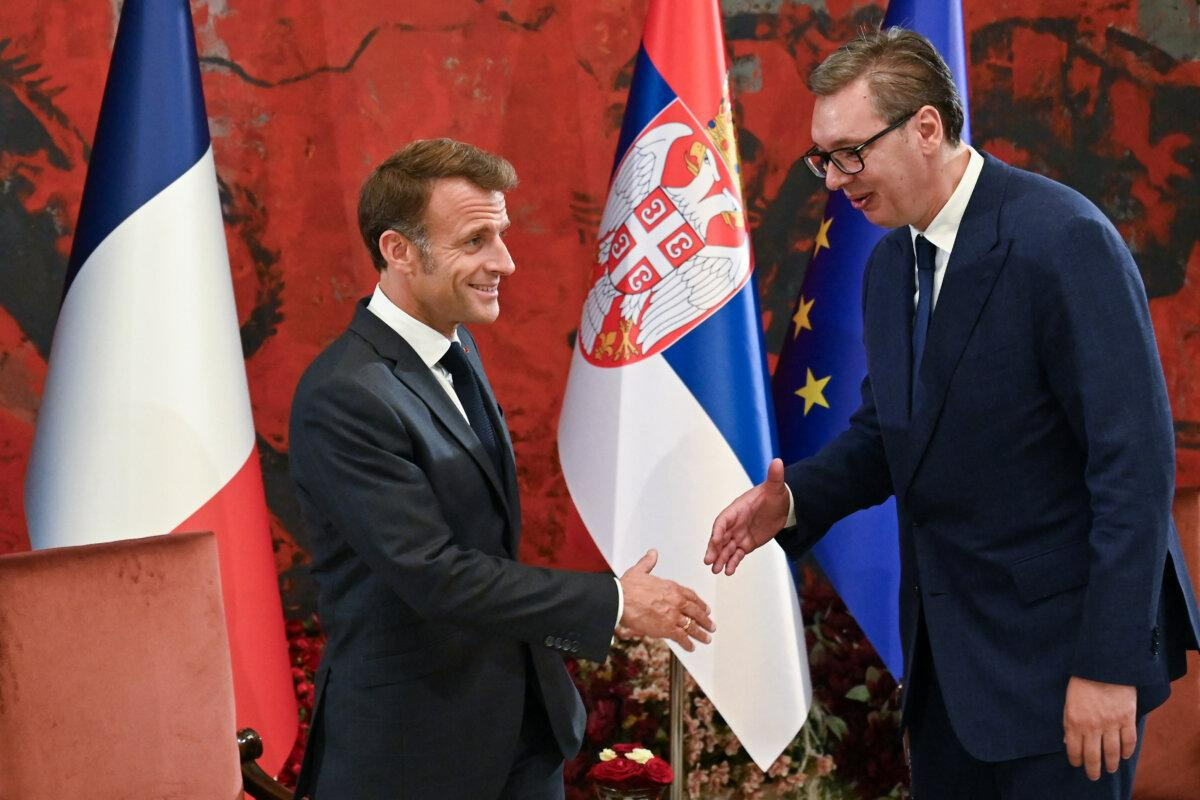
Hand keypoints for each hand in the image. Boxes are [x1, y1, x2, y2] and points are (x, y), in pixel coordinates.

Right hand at [618, 549, 714, 651]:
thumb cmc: (628, 587)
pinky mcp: (667, 628)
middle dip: (705, 620)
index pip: (691, 596)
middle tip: (711, 625)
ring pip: (692, 626)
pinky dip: (687, 643)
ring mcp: (673, 616)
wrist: (621, 599)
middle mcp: (676, 601)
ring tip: (706, 638)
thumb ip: (648, 563)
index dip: (700, 604)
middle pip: (696, 612)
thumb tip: (652, 554)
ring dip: (700, 633)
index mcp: (672, 587)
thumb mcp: (640, 570)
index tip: (705, 609)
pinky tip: (691, 647)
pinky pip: (681, 637)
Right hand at [704, 458, 789, 575]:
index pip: (723, 520)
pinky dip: (732, 563)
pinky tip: (729, 571)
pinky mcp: (746, 544)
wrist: (783, 507)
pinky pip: (737, 554)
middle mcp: (735, 523)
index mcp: (737, 509)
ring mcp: (739, 534)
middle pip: (720, 537)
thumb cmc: (775, 495)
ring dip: (721, 559)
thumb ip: (775, 476)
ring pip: (726, 548)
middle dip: (714, 549)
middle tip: (709, 561)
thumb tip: (778, 461)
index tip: (716, 541)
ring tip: (717, 570)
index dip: (718, 531)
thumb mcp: (776, 487)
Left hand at [1063, 676, 1136, 780]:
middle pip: (1093, 756)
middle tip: (1093, 776)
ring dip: (1111, 764)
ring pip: (1112, 752)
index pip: (1074, 749)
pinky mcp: (1127, 719)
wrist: (1104, 666)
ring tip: (1110, 769)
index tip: (1077, 765)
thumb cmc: (1083, 681)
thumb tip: (1067, 741)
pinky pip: (1129, 741)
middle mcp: (1092, 726)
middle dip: (1093, 769)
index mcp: (1074, 721)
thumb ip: (1068, 721)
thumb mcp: (1068, 701)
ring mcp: (1111, 724)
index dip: (1076, 760)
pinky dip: (1128, 751)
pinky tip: (1125, 756)